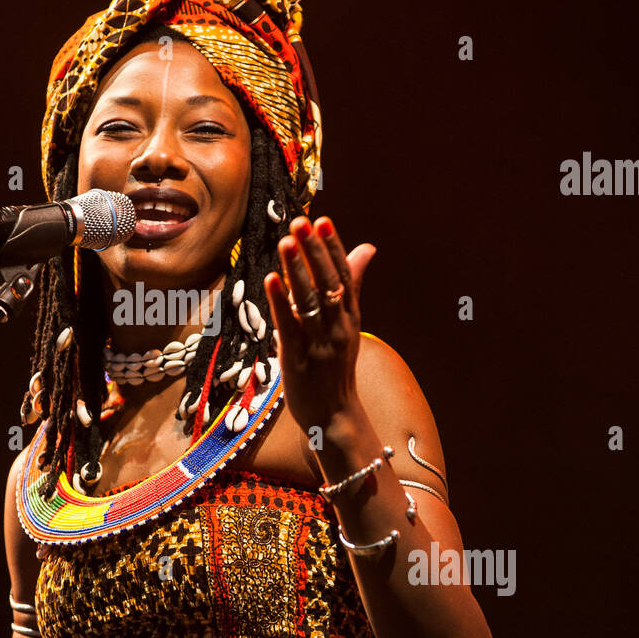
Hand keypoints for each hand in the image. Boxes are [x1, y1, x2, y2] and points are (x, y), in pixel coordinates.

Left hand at [262, 216, 375, 430]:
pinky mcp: (298, 359)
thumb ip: (353, 285)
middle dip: (315, 252)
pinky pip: (289, 326)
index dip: (333, 248)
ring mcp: (320, 343)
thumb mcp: (349, 324)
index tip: (322, 221)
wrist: (334, 415)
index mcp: (349, 317)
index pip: (344, 276)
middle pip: (328, 284)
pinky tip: (272, 280)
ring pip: (310, 301)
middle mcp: (338, 327)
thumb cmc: (336, 367)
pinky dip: (281, 302)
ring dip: (297, 270)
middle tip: (302, 222)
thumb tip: (367, 247)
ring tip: (286, 242)